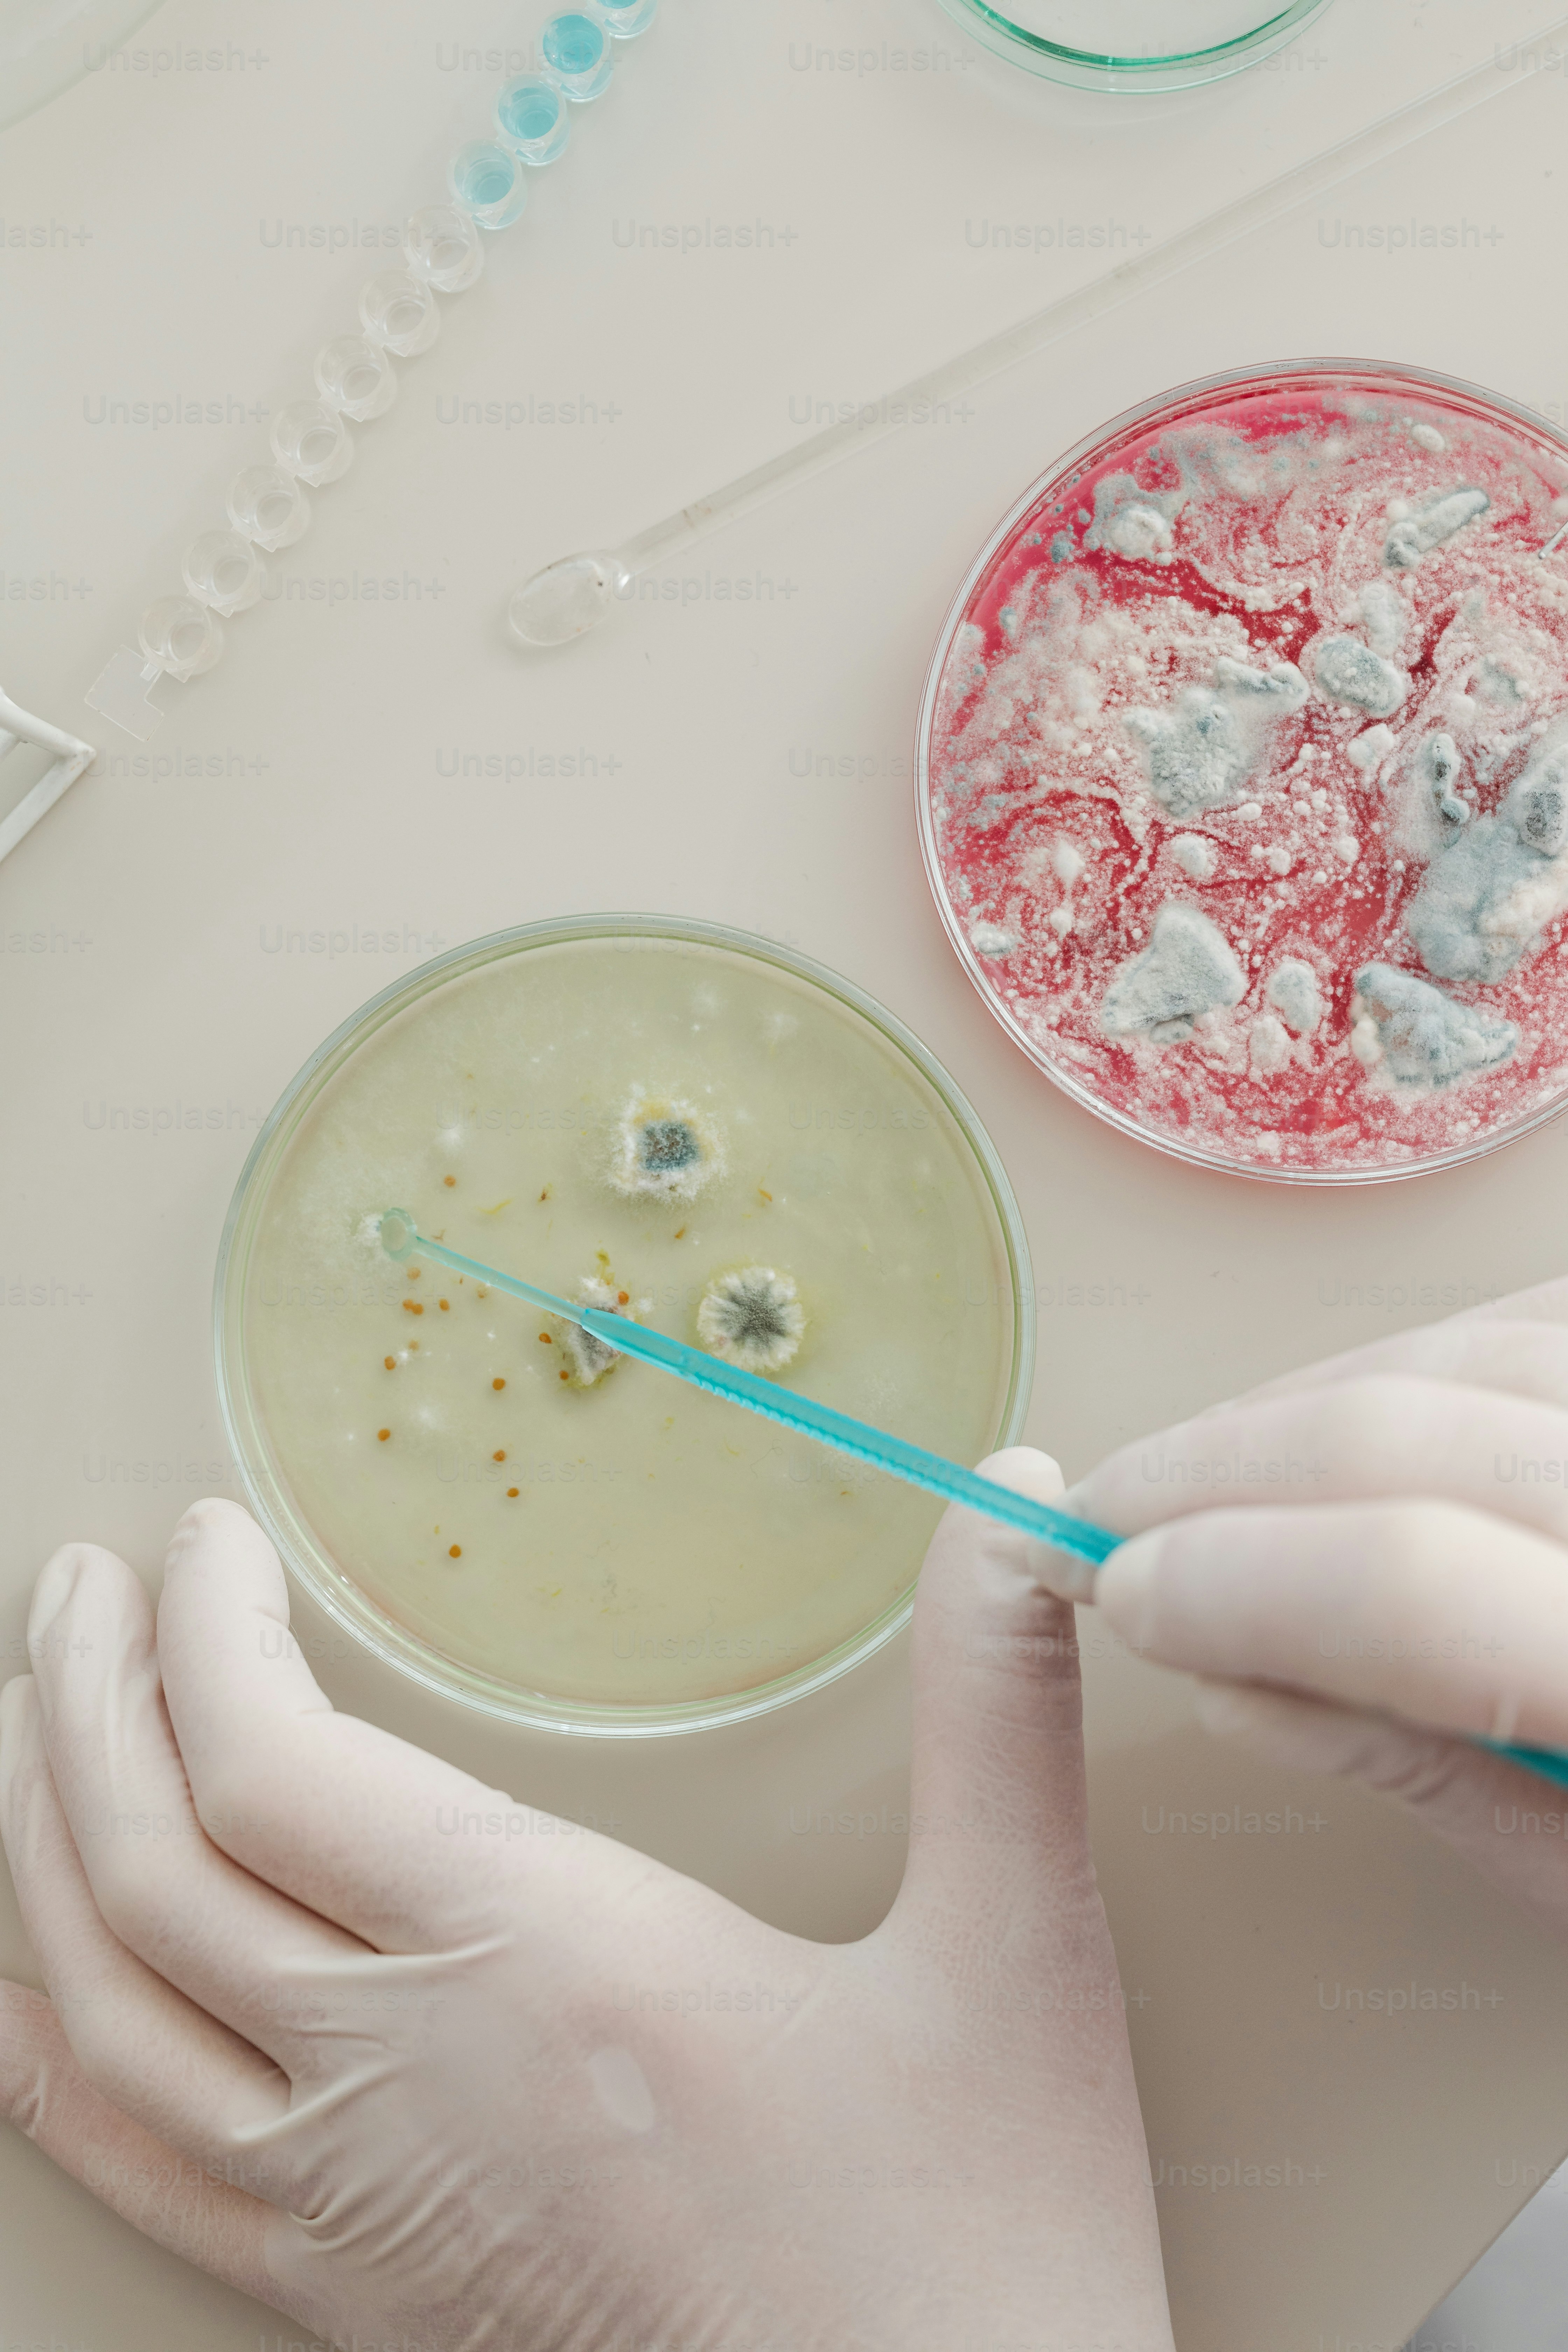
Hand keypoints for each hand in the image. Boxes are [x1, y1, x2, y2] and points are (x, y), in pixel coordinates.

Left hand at [0, 1473, 1172, 2351]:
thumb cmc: (974, 2234)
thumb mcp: (1015, 1948)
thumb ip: (995, 1709)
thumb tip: (1022, 1508)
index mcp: (541, 1966)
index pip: (269, 1765)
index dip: (200, 1632)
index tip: (200, 1537)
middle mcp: (407, 2078)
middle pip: (142, 1867)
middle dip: (79, 1700)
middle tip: (81, 1584)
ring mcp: (352, 2206)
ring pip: (93, 2007)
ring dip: (34, 1846)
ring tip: (32, 1726)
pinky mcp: (345, 2297)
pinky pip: (119, 2156)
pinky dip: (37, 2043)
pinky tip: (33, 1978)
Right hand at [1038, 1276, 1567, 1939]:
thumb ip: (1425, 1765)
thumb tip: (1217, 1664)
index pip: (1418, 1585)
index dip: (1235, 1577)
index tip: (1118, 1595)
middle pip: (1428, 1434)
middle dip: (1226, 1467)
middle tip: (1114, 1514)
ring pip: (1476, 1352)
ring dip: (1307, 1401)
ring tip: (1206, 1465)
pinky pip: (1544, 1321)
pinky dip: (1428, 1356)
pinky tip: (1345, 1407)